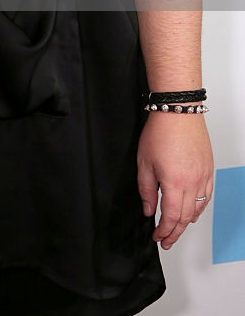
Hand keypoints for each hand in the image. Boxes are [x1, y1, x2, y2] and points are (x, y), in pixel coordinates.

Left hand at [137, 112, 213, 248]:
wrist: (178, 111)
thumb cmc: (160, 132)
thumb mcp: (144, 162)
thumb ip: (146, 190)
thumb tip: (148, 209)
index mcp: (175, 184)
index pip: (171, 217)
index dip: (164, 231)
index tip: (157, 236)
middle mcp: (193, 183)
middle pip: (185, 218)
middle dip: (175, 232)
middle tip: (166, 240)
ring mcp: (203, 177)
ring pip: (198, 209)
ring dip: (187, 222)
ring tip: (177, 229)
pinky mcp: (209, 170)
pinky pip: (207, 196)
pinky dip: (199, 208)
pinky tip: (193, 211)